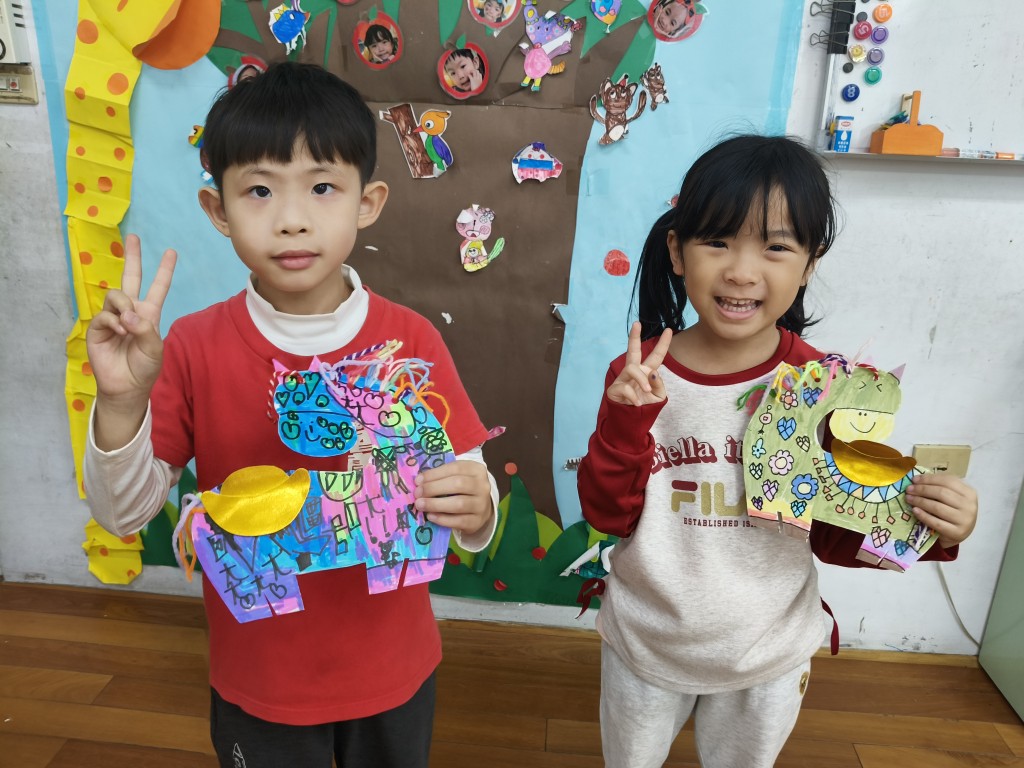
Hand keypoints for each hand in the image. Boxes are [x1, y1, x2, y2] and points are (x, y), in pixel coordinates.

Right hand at [86, 234, 176, 403]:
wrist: (128, 386)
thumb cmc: (144, 367)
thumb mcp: (154, 347)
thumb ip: (145, 328)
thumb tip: (127, 314)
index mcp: (149, 314)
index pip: (158, 288)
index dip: (165, 270)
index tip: (171, 252)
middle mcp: (130, 311)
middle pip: (131, 278)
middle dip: (133, 257)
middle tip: (134, 237)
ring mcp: (112, 318)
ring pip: (115, 294)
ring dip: (123, 306)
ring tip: (128, 324)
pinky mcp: (97, 328)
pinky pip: (104, 314)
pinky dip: (113, 321)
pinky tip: (120, 331)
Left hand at [414, 460, 492, 536]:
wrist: (480, 509)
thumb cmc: (462, 490)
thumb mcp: (456, 477)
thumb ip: (441, 477)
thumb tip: (419, 482)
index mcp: (476, 470)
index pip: (455, 468)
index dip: (435, 474)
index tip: (418, 480)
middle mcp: (482, 486)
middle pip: (458, 484)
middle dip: (434, 488)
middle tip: (417, 493)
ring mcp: (481, 505)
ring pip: (459, 503)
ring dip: (436, 504)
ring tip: (420, 504)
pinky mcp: (477, 521)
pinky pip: (459, 521)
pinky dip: (442, 519)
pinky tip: (431, 516)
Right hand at [606, 322, 673, 405]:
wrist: (632, 421)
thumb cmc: (645, 406)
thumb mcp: (658, 397)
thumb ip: (659, 384)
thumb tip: (652, 373)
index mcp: (646, 372)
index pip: (656, 356)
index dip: (663, 344)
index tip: (669, 330)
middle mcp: (634, 372)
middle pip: (633, 351)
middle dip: (634, 337)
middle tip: (637, 323)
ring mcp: (623, 379)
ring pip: (631, 368)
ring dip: (641, 379)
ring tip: (646, 391)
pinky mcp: (614, 389)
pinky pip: (625, 388)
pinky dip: (634, 396)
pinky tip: (637, 403)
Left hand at [906, 473, 977, 548]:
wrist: (959, 533)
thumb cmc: (952, 510)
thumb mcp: (952, 496)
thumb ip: (940, 486)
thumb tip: (918, 479)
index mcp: (969, 493)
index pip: (948, 481)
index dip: (929, 479)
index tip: (914, 480)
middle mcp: (969, 506)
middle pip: (942, 493)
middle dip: (922, 489)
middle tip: (909, 489)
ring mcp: (964, 520)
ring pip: (937, 507)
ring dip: (920, 501)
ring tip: (908, 499)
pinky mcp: (956, 532)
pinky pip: (936, 522)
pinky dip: (923, 515)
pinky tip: (914, 510)